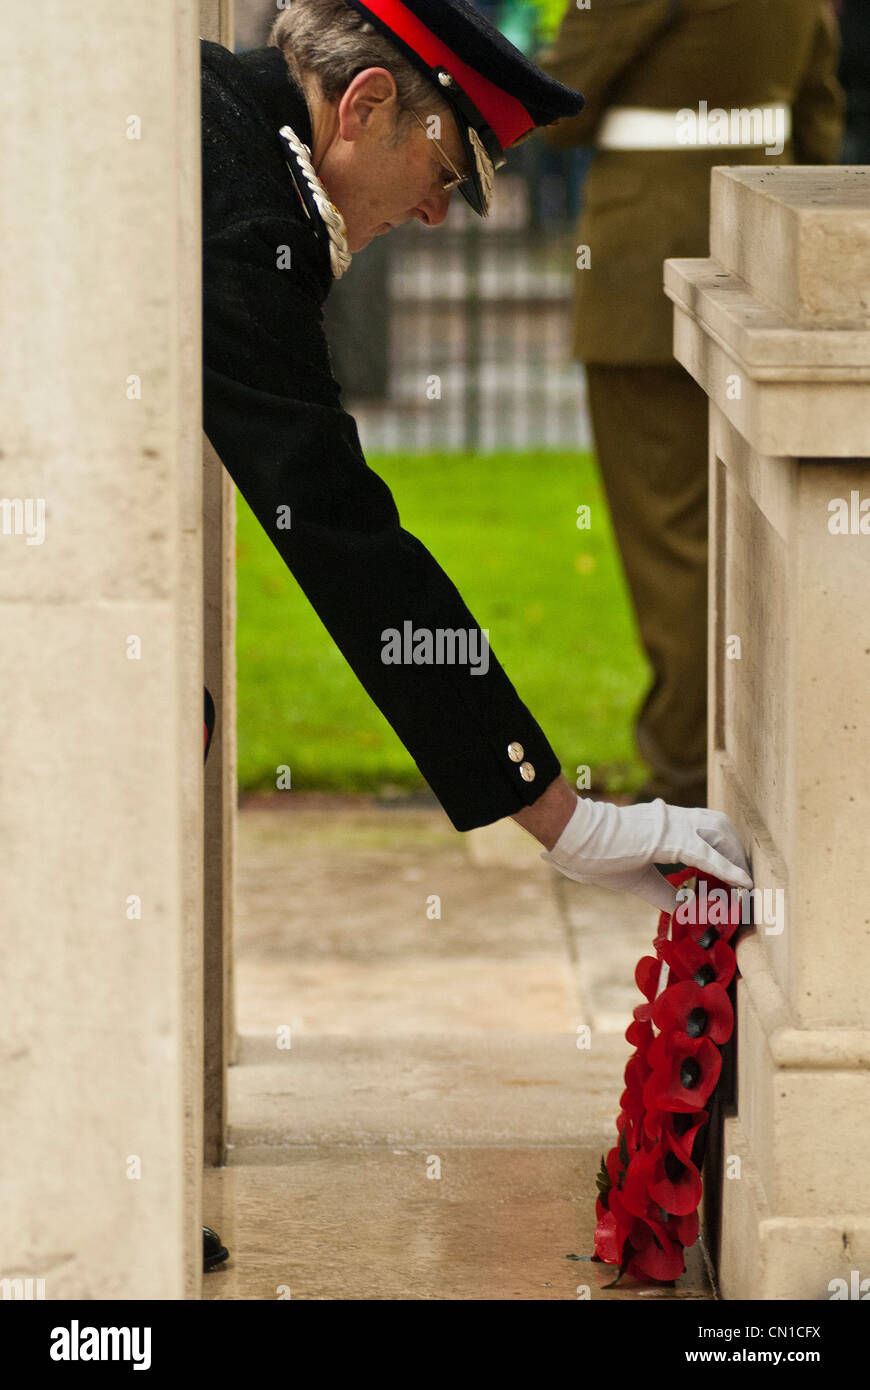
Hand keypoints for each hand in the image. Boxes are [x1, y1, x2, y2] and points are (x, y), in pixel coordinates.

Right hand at [540, 796, 752, 912]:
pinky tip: (742, 883)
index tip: (736, 879)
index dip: (726, 853)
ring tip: (744, 884)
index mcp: (666, 825)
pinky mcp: (667, 838)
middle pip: (720, 826)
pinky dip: (727, 868)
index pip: (706, 832)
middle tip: (744, 882)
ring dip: (735, 858)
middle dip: (736, 852)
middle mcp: (674, 819)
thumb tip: (690, 912)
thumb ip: (666, 894)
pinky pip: (706, 854)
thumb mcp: (638, 880)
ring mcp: (672, 824)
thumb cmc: (598, 855)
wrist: (574, 837)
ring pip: (719, 833)